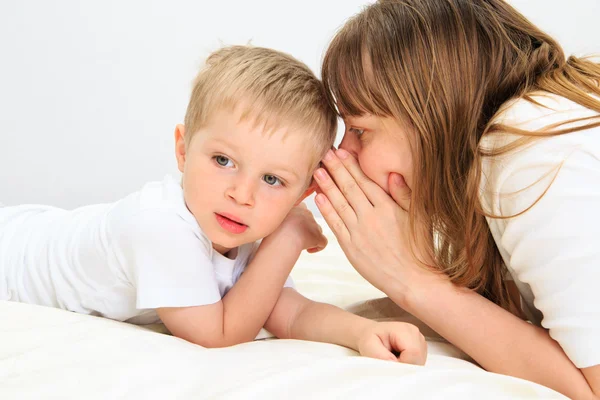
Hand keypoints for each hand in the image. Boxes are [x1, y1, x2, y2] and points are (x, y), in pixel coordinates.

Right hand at [265, 203, 327, 253]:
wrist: (280, 239)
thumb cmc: (272, 232)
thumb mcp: (274, 218)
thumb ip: (279, 214)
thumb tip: (280, 219)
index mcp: (296, 206)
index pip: (302, 210)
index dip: (299, 220)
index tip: (292, 228)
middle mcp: (307, 212)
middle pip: (310, 220)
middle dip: (305, 228)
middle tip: (295, 237)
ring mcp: (314, 224)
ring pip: (317, 230)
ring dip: (310, 237)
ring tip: (300, 244)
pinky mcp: (318, 236)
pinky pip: (323, 242)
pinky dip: (317, 247)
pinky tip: (308, 251)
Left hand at [313, 149, 443, 302]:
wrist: (413, 280)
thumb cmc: (419, 249)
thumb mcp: (419, 218)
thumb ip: (404, 194)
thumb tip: (392, 173)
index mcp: (388, 208)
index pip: (365, 181)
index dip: (351, 165)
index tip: (341, 151)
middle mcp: (371, 217)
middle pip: (349, 188)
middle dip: (335, 169)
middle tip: (324, 154)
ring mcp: (359, 232)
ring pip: (339, 204)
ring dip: (326, 186)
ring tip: (317, 171)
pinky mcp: (351, 248)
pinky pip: (336, 224)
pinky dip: (326, 210)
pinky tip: (318, 197)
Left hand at [357, 321, 426, 364]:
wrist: (371, 334)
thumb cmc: (369, 339)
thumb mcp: (369, 346)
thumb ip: (381, 356)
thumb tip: (395, 365)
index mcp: (404, 330)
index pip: (414, 353)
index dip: (403, 364)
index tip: (389, 364)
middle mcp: (415, 333)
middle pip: (419, 359)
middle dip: (405, 366)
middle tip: (390, 361)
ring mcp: (420, 340)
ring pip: (420, 362)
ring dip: (407, 365)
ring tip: (393, 358)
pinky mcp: (421, 347)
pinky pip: (419, 362)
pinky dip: (409, 364)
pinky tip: (399, 358)